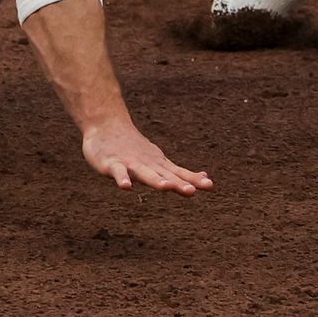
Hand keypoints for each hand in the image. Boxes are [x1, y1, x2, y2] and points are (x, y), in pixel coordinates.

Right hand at [80, 118, 213, 195]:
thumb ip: (179, 174)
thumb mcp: (160, 161)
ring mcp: (130, 163)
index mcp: (159, 165)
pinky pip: (118, 172)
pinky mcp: (112, 163)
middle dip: (178, 184)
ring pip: (145, 173)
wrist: (107, 125)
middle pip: (165, 176)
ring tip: (166, 187)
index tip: (210, 186)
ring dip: (156, 180)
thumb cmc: (136, 148)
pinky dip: (122, 179)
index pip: (179, 174)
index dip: (193, 180)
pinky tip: (126, 187)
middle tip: (191, 192)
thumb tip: (204, 179)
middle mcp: (148, 164)